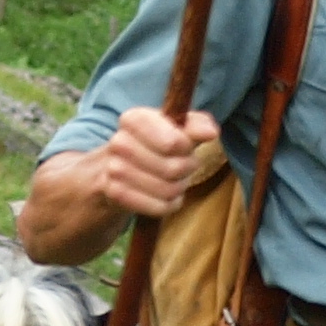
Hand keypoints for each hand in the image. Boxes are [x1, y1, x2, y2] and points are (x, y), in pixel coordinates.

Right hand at [91, 103, 220, 219]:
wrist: (119, 166)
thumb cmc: (156, 143)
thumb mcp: (175, 128)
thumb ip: (196, 125)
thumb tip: (211, 132)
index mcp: (134, 118)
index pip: (174, 143)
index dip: (187, 148)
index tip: (185, 146)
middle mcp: (119, 142)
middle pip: (174, 168)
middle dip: (186, 169)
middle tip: (182, 165)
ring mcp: (114, 169)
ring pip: (168, 190)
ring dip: (179, 188)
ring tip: (173, 180)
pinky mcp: (115, 193)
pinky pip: (159, 207)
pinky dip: (169, 204)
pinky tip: (163, 195)